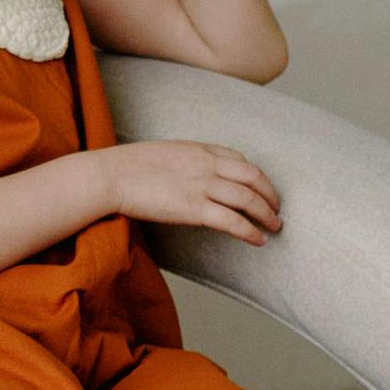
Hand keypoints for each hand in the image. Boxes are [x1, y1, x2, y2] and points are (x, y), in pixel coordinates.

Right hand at [93, 140, 280, 242]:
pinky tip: (258, 240)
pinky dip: (250, 232)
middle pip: (253, 177)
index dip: (255, 176)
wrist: (111, 175)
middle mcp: (207, 164)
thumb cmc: (129, 166)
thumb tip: (193, 176)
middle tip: (277, 209)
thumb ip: (186, 161)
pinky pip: (233, 221)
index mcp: (199, 148)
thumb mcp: (165, 153)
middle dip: (270, 194)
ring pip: (248, 199)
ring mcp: (202, 186)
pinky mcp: (194, 209)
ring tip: (275, 227)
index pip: (239, 159)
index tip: (259, 188)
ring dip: (267, 215)